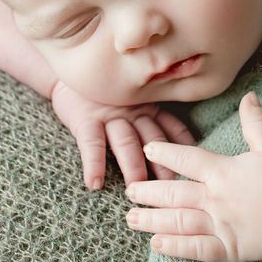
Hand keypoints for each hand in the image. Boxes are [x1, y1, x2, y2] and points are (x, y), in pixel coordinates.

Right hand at [50, 79, 194, 189]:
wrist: (66, 74)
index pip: (170, 126)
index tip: (196, 162)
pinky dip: (93, 164)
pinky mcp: (85, 120)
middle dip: (164, 164)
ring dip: (132, 166)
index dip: (183, 143)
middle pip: (153, 139)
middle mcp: (133, 112)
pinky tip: (94, 183)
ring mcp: (109, 116)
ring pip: (126, 143)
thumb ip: (149, 116)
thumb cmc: (102, 94)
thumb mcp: (131, 100)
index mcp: (147, 108)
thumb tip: (174, 143)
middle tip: (174, 187)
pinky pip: (91, 144)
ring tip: (136, 188)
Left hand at [126, 92, 261, 261]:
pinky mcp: (227, 247)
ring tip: (131, 218)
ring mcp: (219, 224)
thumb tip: (249, 96)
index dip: (164, 151)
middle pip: (173, 193)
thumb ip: (256, 122)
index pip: (186, 159)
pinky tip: (156, 245)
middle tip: (129, 191)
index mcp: (222, 171)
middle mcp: (214, 197)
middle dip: (148, 191)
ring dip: (151, 220)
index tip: (147, 147)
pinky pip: (195, 248)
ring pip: (177, 221)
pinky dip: (174, 247)